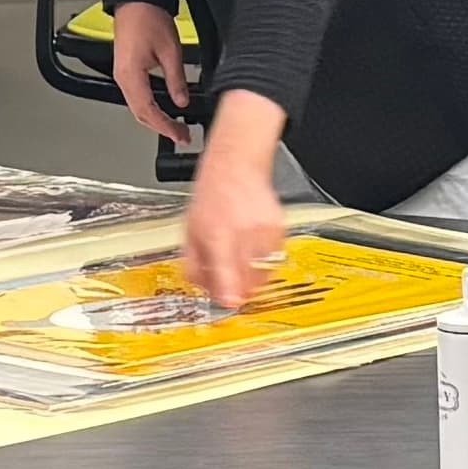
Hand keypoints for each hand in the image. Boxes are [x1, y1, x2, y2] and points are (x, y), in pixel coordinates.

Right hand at [110, 2, 191, 143]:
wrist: (135, 0)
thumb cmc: (148, 18)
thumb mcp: (170, 50)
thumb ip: (176, 79)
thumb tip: (182, 101)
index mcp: (131, 75)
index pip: (148, 111)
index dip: (165, 126)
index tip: (179, 134)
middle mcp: (123, 78)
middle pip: (140, 114)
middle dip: (161, 127)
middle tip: (181, 136)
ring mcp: (123, 75)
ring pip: (138, 107)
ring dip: (156, 120)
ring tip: (175, 127)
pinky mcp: (126, 70)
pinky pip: (136, 97)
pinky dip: (150, 108)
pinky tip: (162, 111)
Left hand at [182, 147, 284, 309]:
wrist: (236, 166)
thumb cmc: (211, 196)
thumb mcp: (189, 231)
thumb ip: (193, 264)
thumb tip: (203, 290)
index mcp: (217, 234)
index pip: (227, 273)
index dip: (229, 295)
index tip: (229, 302)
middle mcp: (243, 233)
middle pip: (248, 280)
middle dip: (239, 289)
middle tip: (230, 284)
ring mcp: (264, 231)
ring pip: (264, 272)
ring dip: (252, 277)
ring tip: (239, 260)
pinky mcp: (279, 229)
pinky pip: (274, 258)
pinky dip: (264, 261)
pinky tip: (251, 248)